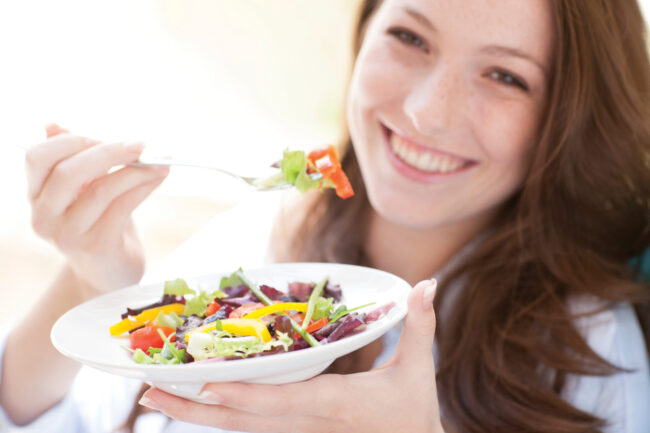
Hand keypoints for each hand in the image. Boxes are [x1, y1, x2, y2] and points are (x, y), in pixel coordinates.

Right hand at [26, 123, 168, 294]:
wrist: (110, 274)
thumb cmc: (100, 223)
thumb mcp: (85, 189)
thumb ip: (74, 160)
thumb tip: (52, 124)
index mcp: (37, 195)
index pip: (37, 157)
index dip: (69, 141)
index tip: (102, 136)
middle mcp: (45, 216)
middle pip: (69, 172)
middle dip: (109, 152)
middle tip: (141, 144)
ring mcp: (68, 234)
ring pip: (100, 189)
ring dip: (136, 170)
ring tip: (161, 161)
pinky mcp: (96, 246)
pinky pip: (122, 207)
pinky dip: (143, 187)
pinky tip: (159, 177)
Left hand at [140, 280, 443, 432]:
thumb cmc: (413, 412)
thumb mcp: (417, 369)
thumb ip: (420, 324)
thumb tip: (427, 283)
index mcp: (333, 405)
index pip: (281, 401)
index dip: (243, 395)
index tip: (206, 383)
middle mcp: (306, 423)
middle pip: (242, 422)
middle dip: (195, 409)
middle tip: (147, 394)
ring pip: (238, 429)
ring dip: (195, 415)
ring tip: (154, 401)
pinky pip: (248, 428)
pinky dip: (216, 418)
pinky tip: (192, 406)